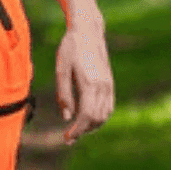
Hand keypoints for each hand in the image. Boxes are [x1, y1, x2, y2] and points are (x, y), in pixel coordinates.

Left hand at [55, 24, 114, 145]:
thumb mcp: (61, 70)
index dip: (77, 130)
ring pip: (105, 114)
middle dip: (83, 131)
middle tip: (68, 138)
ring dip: (92, 126)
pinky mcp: (110, 82)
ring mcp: (108, 84)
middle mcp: (103, 86)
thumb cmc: (70, 48)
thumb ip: (63, 94)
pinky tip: (88, 118)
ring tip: (77, 130)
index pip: (86, 116)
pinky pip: (109, 106)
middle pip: (96, 119)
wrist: (88, 31)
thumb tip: (67, 117)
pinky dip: (100, 117)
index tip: (66, 138)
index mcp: (89, 84)